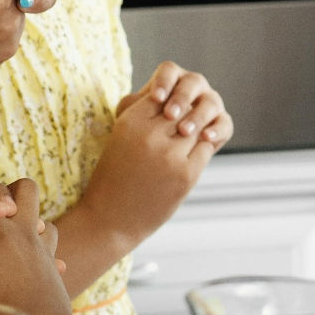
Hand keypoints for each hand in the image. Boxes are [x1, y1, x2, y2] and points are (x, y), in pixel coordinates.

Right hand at [88, 63, 231, 242]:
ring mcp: (170, 155)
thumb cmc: (114, 176)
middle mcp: (150, 135)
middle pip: (182, 108)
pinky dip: (202, 149)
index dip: (167, 103)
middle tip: (180, 127)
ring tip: (185, 142)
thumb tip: (173, 92)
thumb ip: (146, 113)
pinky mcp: (186, 174)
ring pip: (196, 127)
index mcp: (130, 121)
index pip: (162, 94)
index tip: (167, 114)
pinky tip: (191, 157)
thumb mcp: (121, 136)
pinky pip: (205, 147)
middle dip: (184, 116)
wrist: (109, 222)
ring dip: (195, 133)